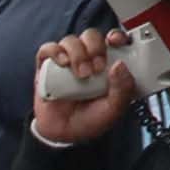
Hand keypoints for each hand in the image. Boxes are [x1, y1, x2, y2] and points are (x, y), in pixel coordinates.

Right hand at [32, 28, 135, 146]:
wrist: (63, 134)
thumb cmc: (90, 119)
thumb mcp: (114, 109)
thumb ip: (122, 89)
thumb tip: (120, 65)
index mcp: (107, 64)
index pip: (113, 39)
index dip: (116, 35)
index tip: (115, 41)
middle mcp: (87, 58)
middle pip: (91, 36)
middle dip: (96, 48)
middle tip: (97, 68)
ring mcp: (67, 60)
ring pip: (71, 40)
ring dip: (78, 53)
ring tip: (81, 75)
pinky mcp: (47, 66)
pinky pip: (48, 49)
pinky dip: (55, 52)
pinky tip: (63, 63)